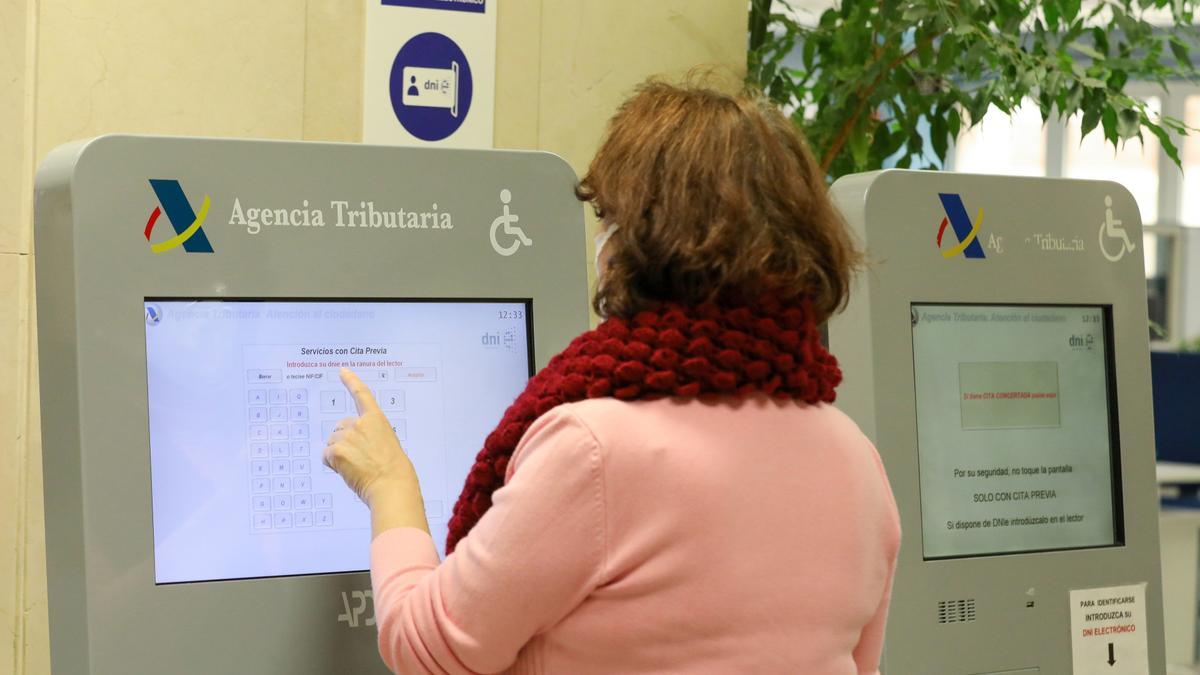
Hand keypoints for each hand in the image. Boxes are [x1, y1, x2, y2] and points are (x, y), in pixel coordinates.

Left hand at [324, 368, 418, 505]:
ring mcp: (347, 436)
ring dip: (338, 454)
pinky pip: (326, 457)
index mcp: (377, 420)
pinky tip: (347, 471)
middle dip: (344, 441)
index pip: (362, 395)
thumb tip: (356, 449)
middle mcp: (360, 423)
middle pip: (340, 427)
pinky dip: (333, 465)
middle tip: (359, 459)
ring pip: (332, 443)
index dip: (351, 381)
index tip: (342, 371)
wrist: (391, 485)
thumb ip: (371, 439)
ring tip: (356, 467)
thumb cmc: (396, 471)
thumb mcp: (388, 446)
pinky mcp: (336, 451)